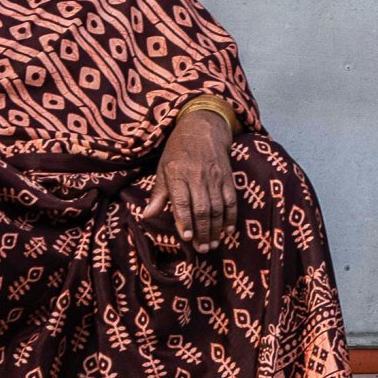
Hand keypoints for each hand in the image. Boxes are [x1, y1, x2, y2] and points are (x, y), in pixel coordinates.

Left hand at [146, 108, 238, 249]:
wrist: (203, 128)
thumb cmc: (178, 151)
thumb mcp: (163, 168)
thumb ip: (158, 194)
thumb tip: (146, 216)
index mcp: (178, 174)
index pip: (182, 201)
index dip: (185, 220)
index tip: (187, 237)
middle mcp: (197, 176)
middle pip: (202, 208)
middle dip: (203, 231)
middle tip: (202, 248)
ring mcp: (215, 177)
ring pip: (217, 207)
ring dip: (216, 229)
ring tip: (212, 244)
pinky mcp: (227, 177)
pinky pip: (231, 200)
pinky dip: (231, 216)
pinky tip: (228, 230)